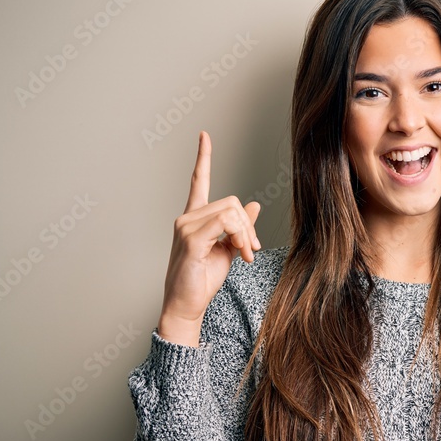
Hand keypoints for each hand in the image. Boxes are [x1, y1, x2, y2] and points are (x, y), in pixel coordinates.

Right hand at [157, 131, 260, 345]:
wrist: (186, 304)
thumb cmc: (201, 279)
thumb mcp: (228, 249)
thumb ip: (239, 227)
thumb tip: (255, 205)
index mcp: (194, 218)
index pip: (198, 182)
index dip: (203, 159)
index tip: (204, 136)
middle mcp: (187, 218)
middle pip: (232, 202)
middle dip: (249, 225)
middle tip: (251, 250)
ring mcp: (185, 227)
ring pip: (230, 211)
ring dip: (246, 233)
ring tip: (244, 255)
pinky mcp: (190, 240)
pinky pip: (223, 224)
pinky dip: (239, 237)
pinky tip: (239, 255)